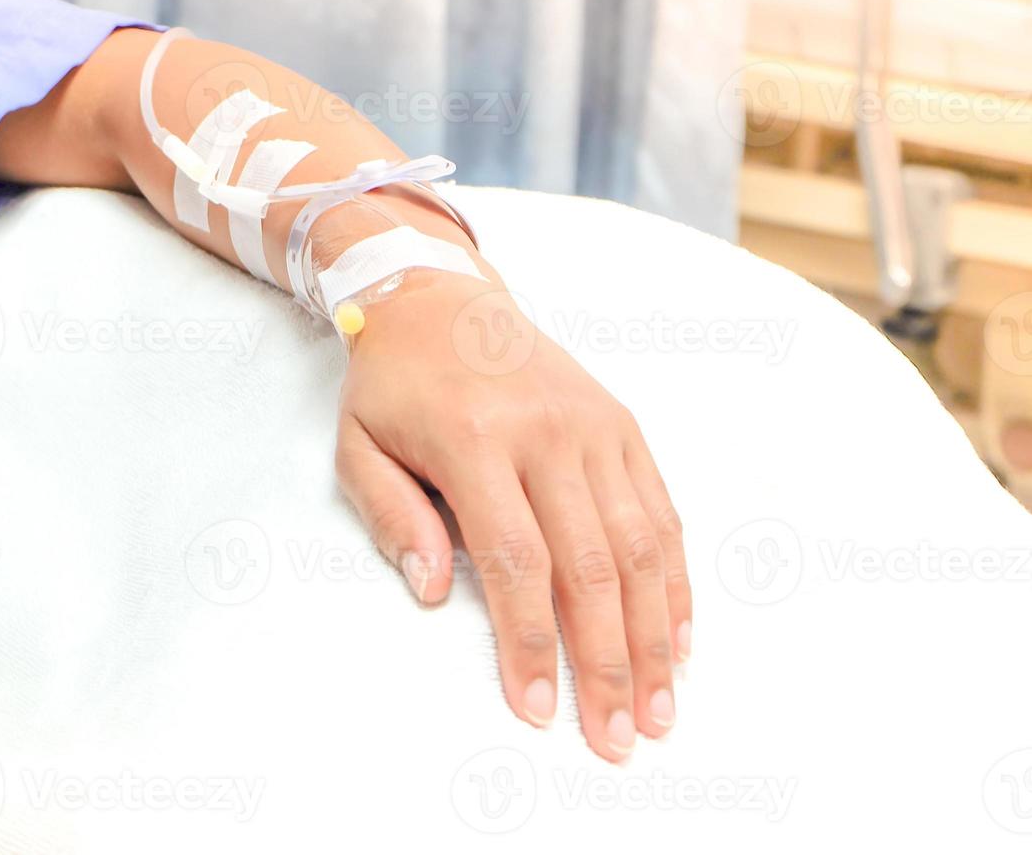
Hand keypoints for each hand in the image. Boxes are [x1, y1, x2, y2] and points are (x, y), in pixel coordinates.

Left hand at [334, 269, 690, 761]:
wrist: (442, 299)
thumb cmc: (394, 385)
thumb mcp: (359, 445)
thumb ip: (394, 517)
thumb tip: (434, 593)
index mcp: (475, 440)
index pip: (516, 562)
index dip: (530, 644)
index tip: (538, 709)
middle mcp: (547, 432)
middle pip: (591, 567)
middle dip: (607, 663)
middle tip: (618, 738)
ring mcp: (594, 427)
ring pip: (641, 546)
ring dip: (654, 637)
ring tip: (661, 708)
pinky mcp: (622, 426)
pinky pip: (661, 511)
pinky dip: (675, 580)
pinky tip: (679, 638)